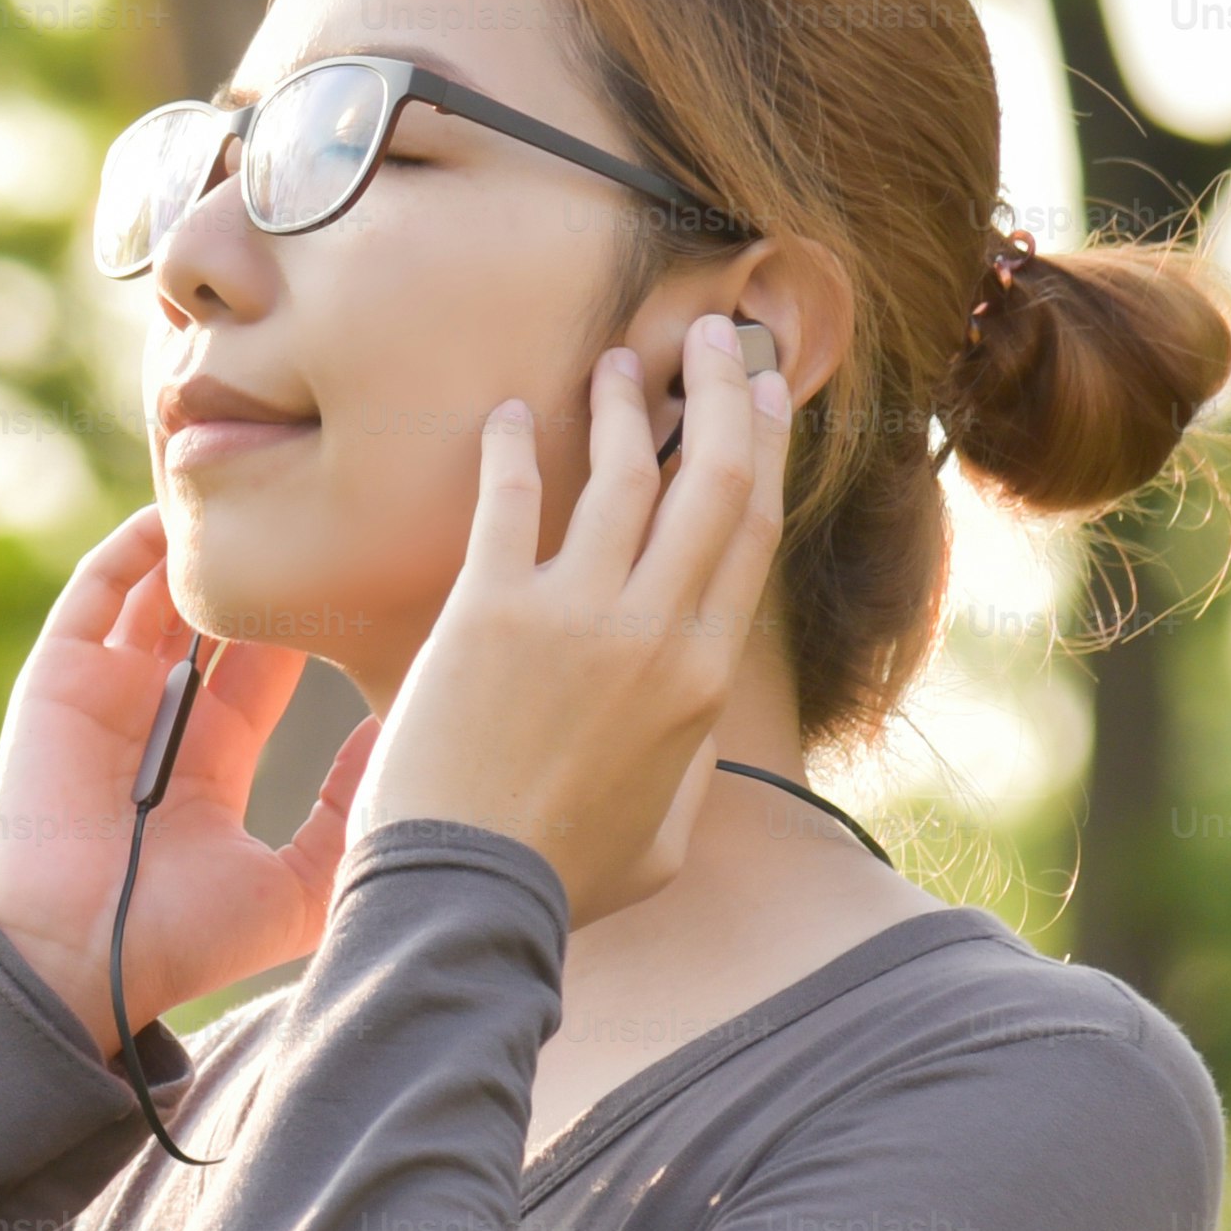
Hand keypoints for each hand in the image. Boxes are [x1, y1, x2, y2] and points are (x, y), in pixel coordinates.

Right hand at [0, 506, 387, 1052]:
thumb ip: (347, 814)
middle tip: (320, 512)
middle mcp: (158, 719)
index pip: (263, 669)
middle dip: (256, 573)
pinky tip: (176, 514)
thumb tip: (406, 737)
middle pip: (210, 621)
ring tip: (253, 490)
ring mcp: (105, 694)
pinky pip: (96, 595)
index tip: (363, 574)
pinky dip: (131, 550)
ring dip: (195, 548)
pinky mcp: (60, 679)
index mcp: (211, 762)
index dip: (305, 621)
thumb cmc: (185, 938)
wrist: (81, 959)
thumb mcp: (297, 885)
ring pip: (152, 594)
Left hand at [347, 312, 792, 936]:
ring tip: (619, 360)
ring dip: (627, 404)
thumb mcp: (667, 832)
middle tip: (709, 334)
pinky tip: (511, 415)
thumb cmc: (561, 878)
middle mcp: (653, 632)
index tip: (760, 395)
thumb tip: (692, 721)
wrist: (468, 896)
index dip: (762, 449)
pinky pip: (512, 503)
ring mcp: (574, 617)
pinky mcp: (488, 613)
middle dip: (721, 392)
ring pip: (625, 476)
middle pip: (714, 481)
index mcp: (701, 678)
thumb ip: (691, 762)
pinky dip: (516, 448)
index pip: (749, 534)